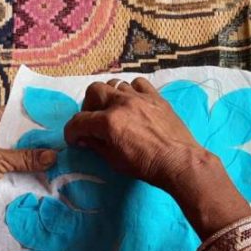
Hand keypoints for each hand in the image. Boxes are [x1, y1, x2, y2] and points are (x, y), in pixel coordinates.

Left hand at [0, 107, 56, 249]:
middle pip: (20, 143)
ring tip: (67, 159)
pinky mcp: (3, 188)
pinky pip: (23, 185)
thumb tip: (54, 156)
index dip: (24, 115)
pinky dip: (37, 185)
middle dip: (39, 143)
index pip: (6, 117)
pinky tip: (58, 180)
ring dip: (40, 166)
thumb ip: (25, 157)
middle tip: (65, 138)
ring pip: (24, 165)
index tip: (47, 113)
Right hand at [64, 78, 208, 194]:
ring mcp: (140, 97)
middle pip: (94, 91)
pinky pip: (138, 84)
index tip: (75, 139)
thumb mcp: (115, 161)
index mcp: (108, 122)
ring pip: (116, 84)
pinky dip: (131, 91)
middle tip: (93, 121)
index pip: (79, 121)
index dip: (72, 131)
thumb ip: (96, 145)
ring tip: (114, 112)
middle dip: (88, 106)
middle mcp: (122, 103)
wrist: (179, 161)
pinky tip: (134, 103)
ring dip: (110, 97)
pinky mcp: (156, 97)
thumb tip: (85, 138)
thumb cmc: (146, 166)